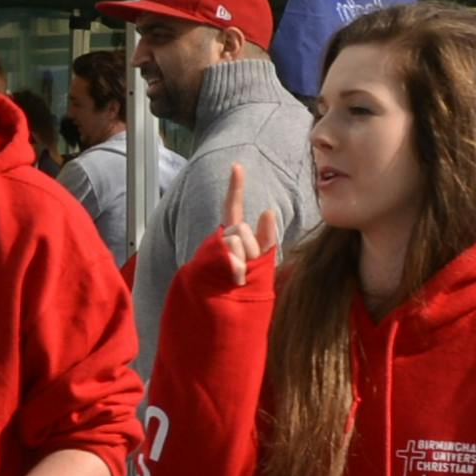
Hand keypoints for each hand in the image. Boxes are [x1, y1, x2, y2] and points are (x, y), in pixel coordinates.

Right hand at [197, 164, 269, 289]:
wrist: (227, 309)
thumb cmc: (246, 286)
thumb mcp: (262, 260)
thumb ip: (266, 238)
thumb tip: (267, 212)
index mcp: (233, 234)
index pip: (233, 207)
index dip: (235, 186)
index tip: (237, 165)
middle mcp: (220, 238)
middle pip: (241, 229)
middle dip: (252, 249)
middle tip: (248, 269)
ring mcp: (213, 251)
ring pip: (237, 241)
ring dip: (245, 261)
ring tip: (240, 278)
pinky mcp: (208, 263)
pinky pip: (230, 257)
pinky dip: (237, 270)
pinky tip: (236, 281)